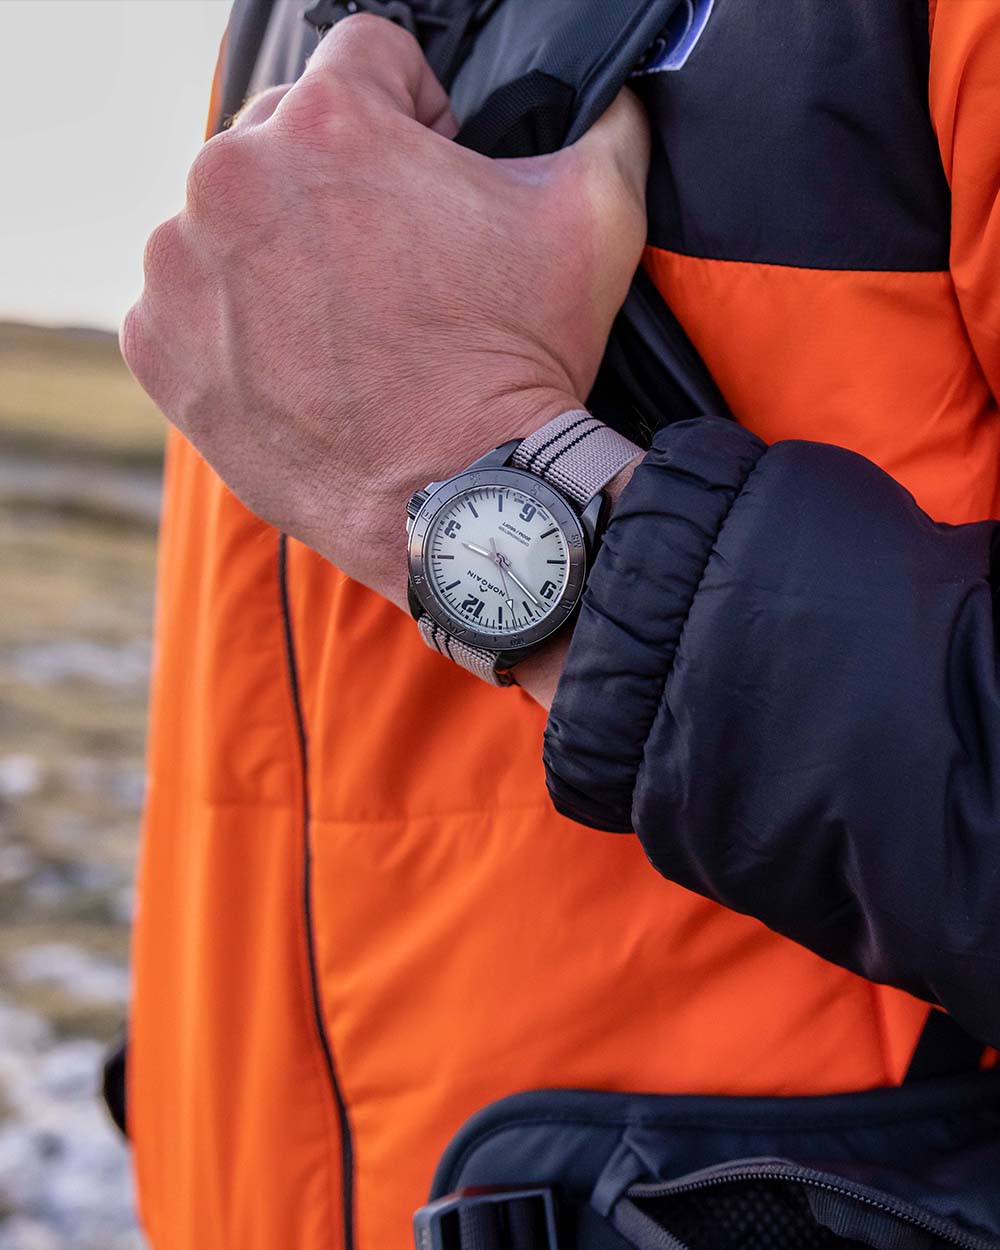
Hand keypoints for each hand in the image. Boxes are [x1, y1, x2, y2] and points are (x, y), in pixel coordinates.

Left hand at [121, 14, 649, 609]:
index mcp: (330, 123)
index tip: (431, 173)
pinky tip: (297, 361)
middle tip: (393, 264)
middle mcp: (233, 177)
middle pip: (283, 135)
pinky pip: (189, 300)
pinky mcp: (158, 346)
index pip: (366, 56)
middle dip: (339, 183)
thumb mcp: (595, 220)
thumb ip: (604, 126)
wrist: (461, 500)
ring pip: (230, 218)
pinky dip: (233, 321)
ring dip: (279, 250)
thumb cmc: (520, 365)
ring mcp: (183, 267)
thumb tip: (615, 95)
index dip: (417, 112)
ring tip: (344, 321)